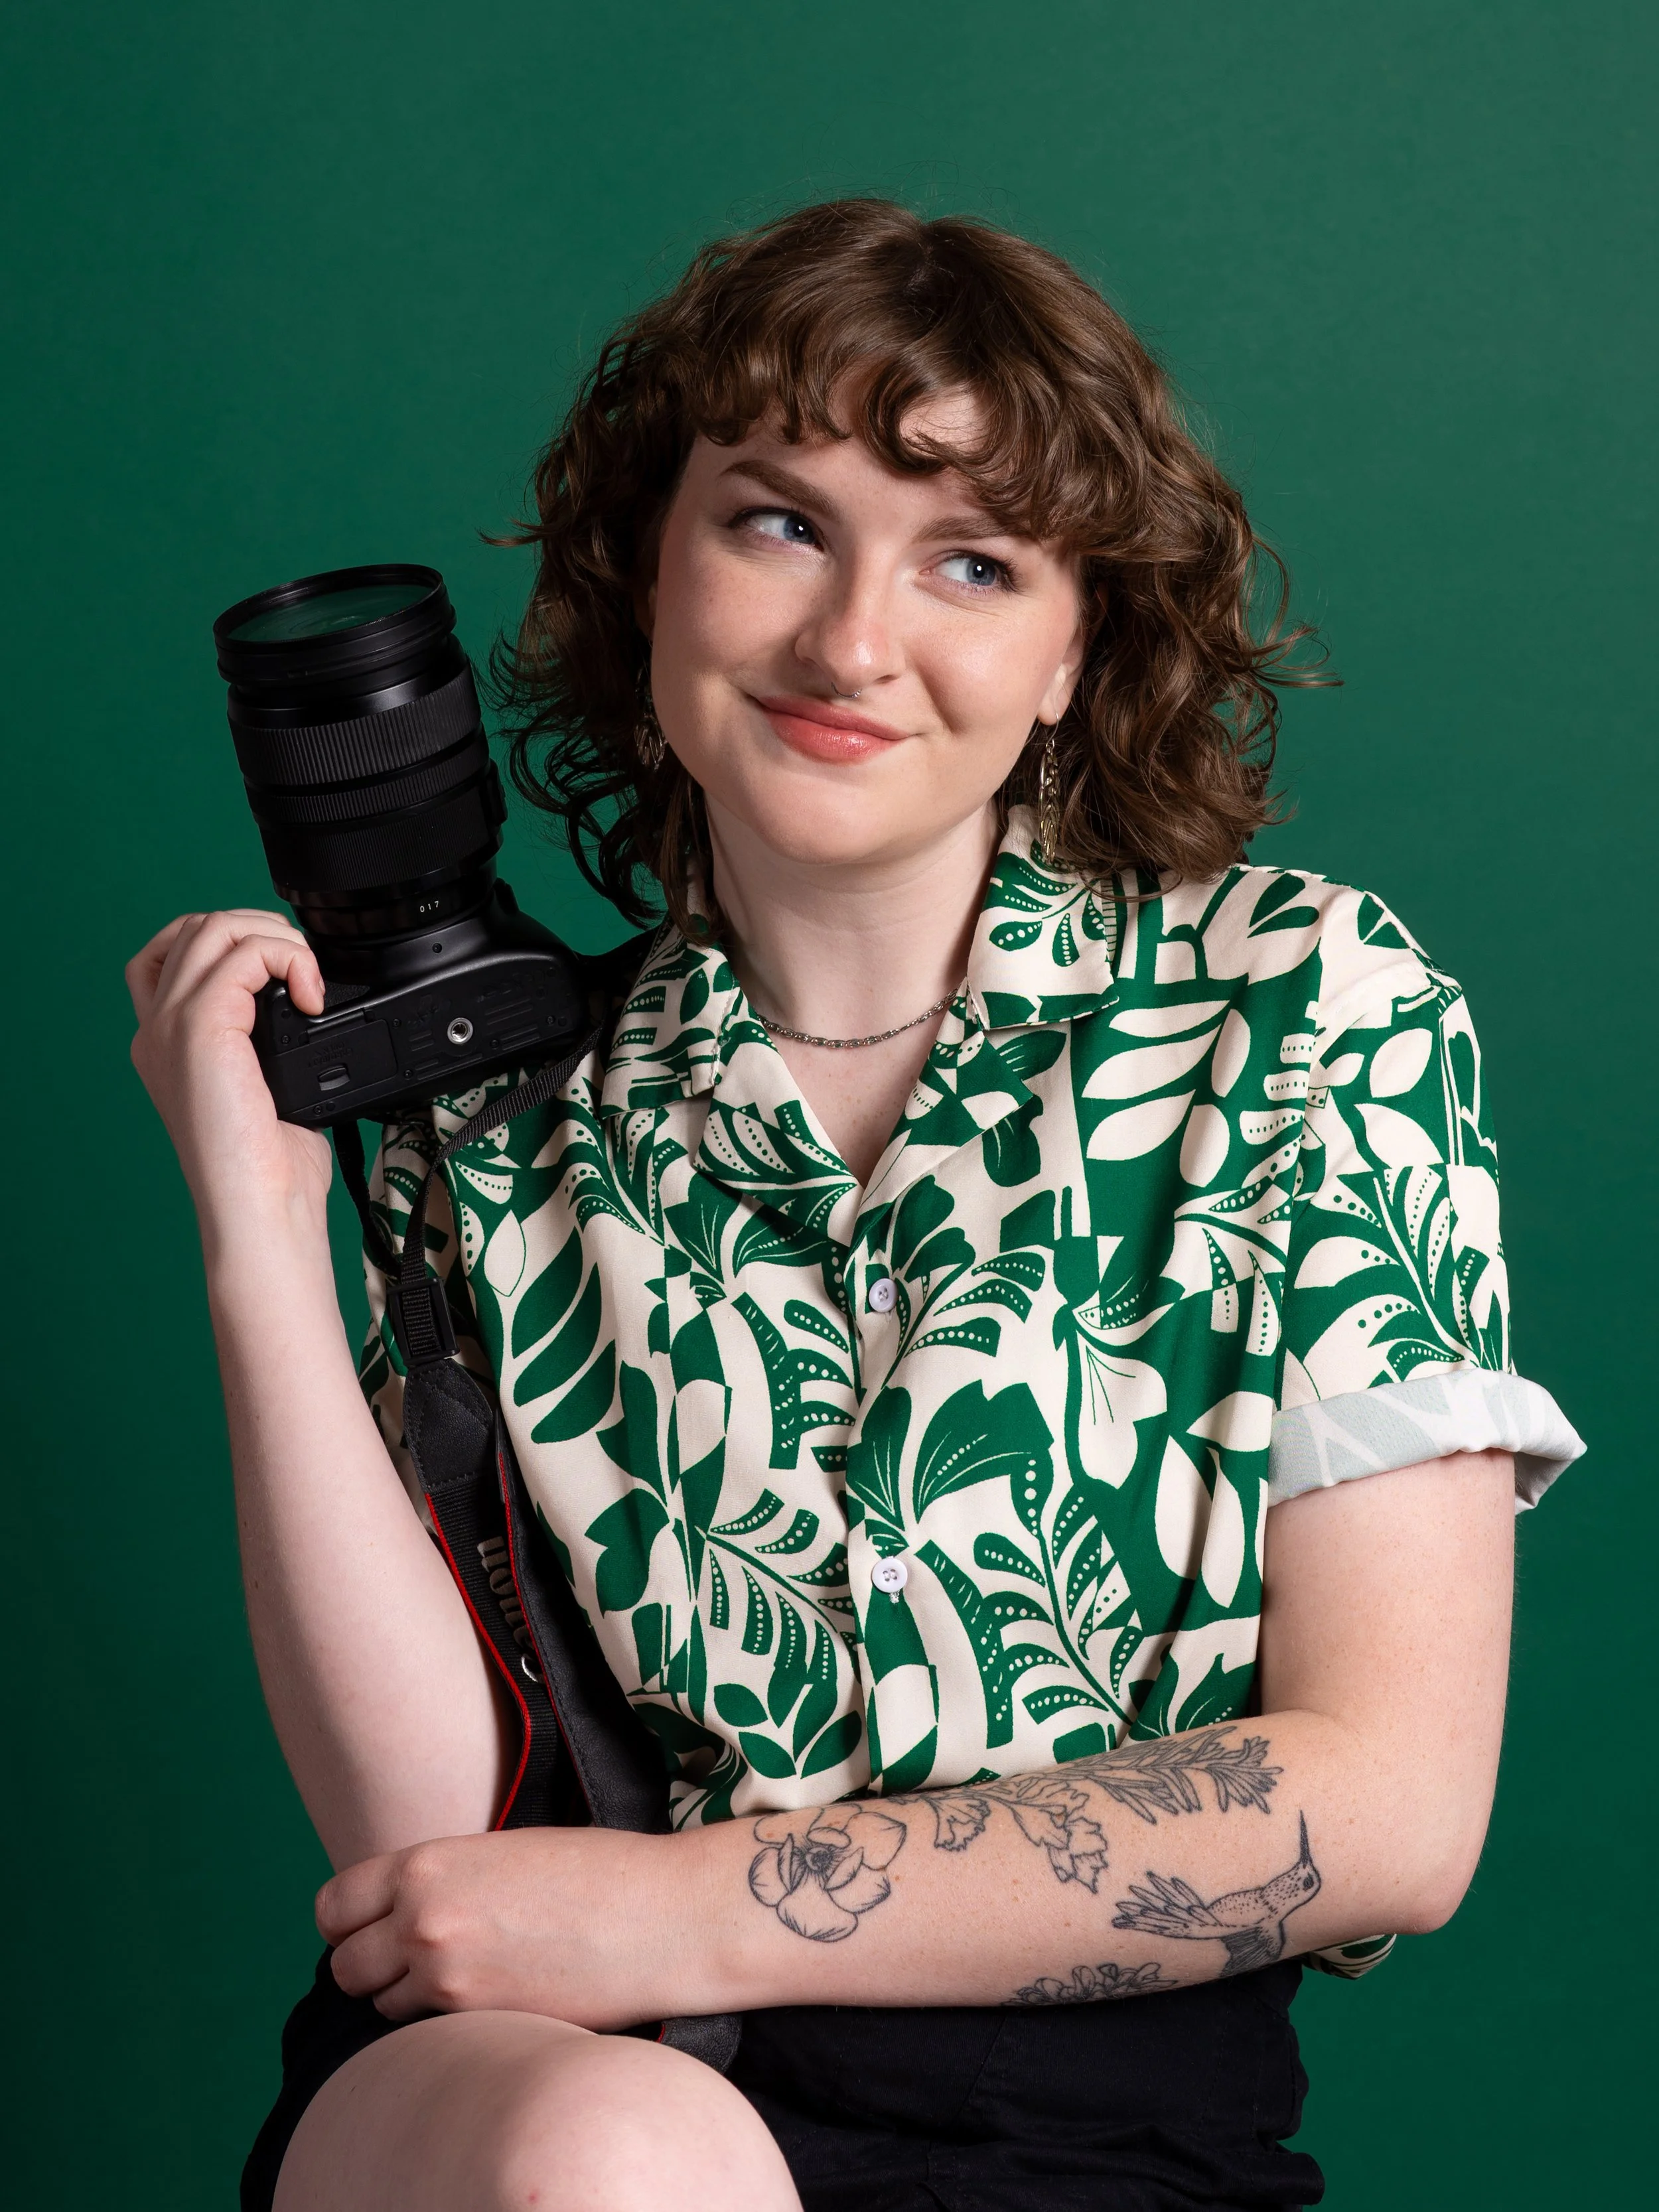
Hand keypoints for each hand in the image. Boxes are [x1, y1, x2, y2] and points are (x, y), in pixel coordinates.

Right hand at [126, 908, 330, 1228]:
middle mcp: (158, 1029)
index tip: (281, 968)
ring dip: (274, 937)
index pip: (173, 955)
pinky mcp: (199, 1028)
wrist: (258, 1206)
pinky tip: (313, 997)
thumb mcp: (272, 1089)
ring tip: (308, 979)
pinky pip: (243, 954)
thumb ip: (272, 1042)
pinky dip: (289, 958)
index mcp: (167, 1043)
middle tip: (304, 972)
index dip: (228, 941)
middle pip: (195, 928)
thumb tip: (311, 1008)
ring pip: (213, 928)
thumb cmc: (271, 1166)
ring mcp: (172, 1025)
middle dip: (259, 930)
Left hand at [317, 1828, 714, 2028]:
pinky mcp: (478, 2022)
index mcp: (427, 1864)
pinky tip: (483, 2002)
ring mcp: (446, 1976)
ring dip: (405, 1999)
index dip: (348, 1922)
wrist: (659, 1915)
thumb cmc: (595, 1873)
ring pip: (380, 2006)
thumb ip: (443, 1878)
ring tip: (458, 1980)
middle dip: (369, 1967)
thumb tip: (402, 1909)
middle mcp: (422, 1919)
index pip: (334, 1906)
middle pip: (344, 1967)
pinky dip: (439, 2025)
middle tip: (410, 1963)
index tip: (370, 1929)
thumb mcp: (503, 1851)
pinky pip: (423, 2034)